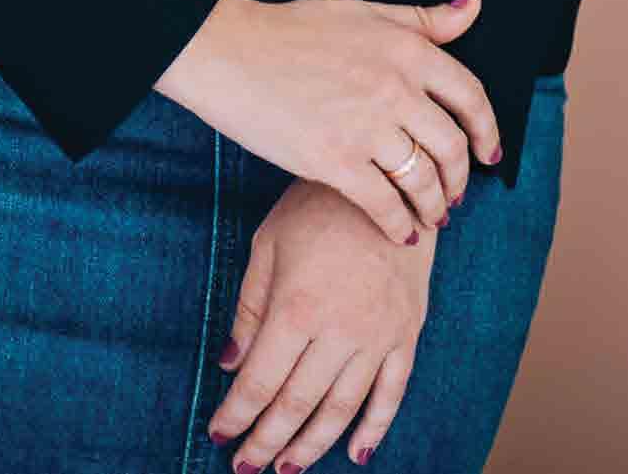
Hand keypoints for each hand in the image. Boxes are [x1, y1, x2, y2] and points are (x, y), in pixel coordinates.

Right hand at [156, 0, 500, 245]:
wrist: (229, 51)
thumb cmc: (292, 28)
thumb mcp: (362, 11)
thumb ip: (421, 18)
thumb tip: (474, 4)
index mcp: (405, 48)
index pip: (470, 96)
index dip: (487, 131)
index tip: (490, 153)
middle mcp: (395, 87)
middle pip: (451, 147)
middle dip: (460, 177)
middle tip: (456, 193)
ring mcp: (366, 126)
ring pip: (423, 181)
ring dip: (435, 206)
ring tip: (432, 215)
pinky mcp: (335, 161)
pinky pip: (385, 205)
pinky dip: (399, 225)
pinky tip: (400, 232)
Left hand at [206, 177, 441, 470]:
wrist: (386, 182)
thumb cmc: (317, 206)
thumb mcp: (269, 243)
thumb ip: (250, 306)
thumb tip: (229, 362)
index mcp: (297, 307)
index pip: (261, 380)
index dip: (238, 414)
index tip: (219, 436)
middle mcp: (339, 330)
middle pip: (298, 404)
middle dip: (268, 441)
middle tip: (247, 468)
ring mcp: (378, 335)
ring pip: (342, 408)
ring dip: (313, 445)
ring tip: (288, 469)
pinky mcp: (407, 333)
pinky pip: (392, 392)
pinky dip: (375, 426)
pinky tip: (358, 452)